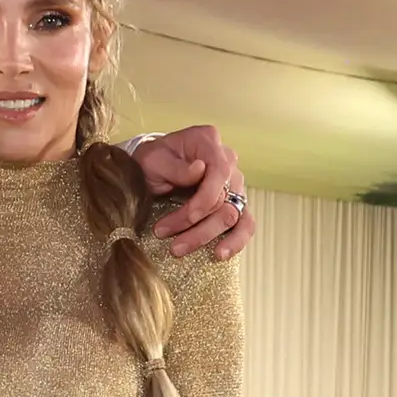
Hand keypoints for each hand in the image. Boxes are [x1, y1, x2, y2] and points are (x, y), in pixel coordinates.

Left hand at [128, 124, 253, 260]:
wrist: (152, 166)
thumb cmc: (153, 160)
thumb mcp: (153, 159)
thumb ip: (176, 166)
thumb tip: (200, 169)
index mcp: (208, 142)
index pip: (219, 172)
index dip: (205, 199)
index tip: (187, 218)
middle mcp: (227, 160)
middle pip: (225, 198)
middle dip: (198, 225)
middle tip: (172, 244)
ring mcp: (234, 183)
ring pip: (235, 215)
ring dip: (209, 236)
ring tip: (186, 250)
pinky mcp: (234, 202)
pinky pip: (245, 223)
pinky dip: (235, 240)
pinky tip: (220, 254)